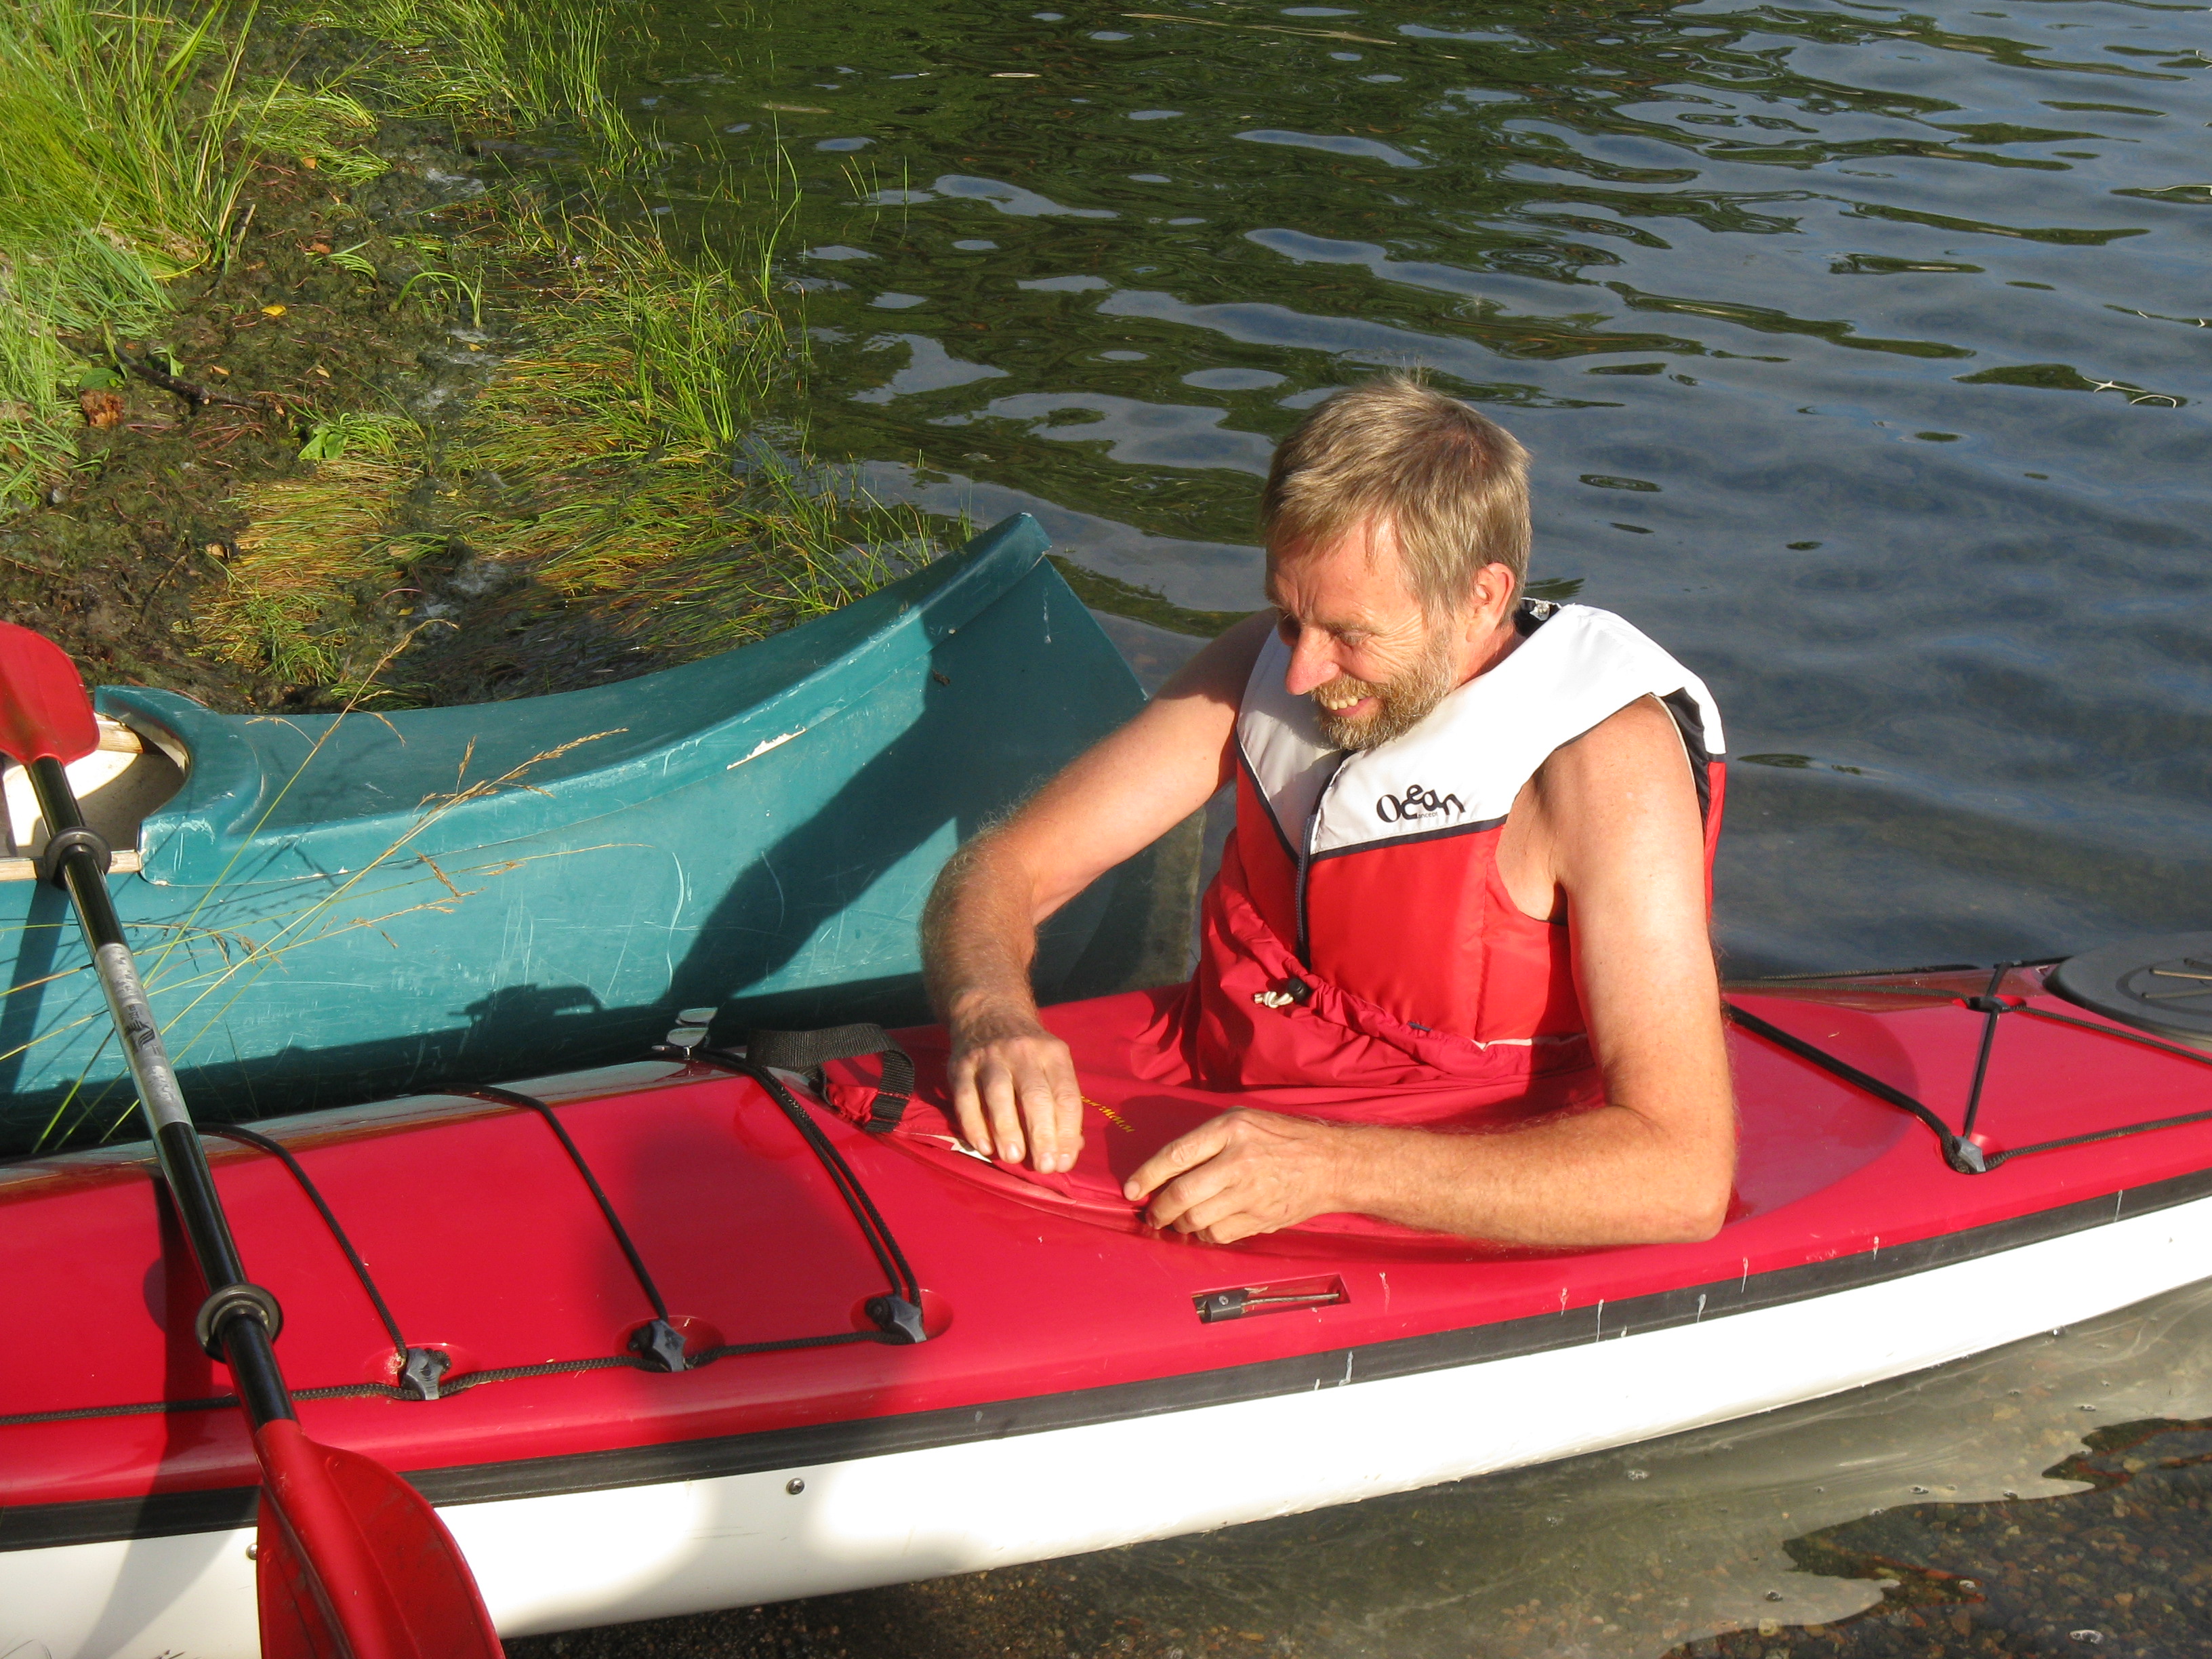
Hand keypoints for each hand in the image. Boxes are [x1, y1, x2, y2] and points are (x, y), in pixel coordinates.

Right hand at [946, 1001, 1083, 1172]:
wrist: (989, 1011)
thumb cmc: (1028, 1051)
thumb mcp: (1052, 1063)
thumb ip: (1061, 1102)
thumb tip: (1071, 1148)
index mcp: (1053, 1054)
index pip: (1066, 1095)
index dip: (1067, 1132)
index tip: (1065, 1162)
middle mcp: (1023, 1053)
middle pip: (1036, 1096)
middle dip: (1041, 1135)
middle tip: (1043, 1167)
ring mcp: (990, 1057)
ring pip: (999, 1095)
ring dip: (1007, 1130)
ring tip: (1013, 1158)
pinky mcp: (961, 1065)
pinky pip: (966, 1097)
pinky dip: (974, 1124)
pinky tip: (983, 1147)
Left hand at [1124, 1109, 1357, 1243]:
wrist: (1331, 1164)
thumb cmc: (1282, 1138)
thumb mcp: (1243, 1120)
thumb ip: (1206, 1140)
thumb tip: (1166, 1169)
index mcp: (1230, 1130)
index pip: (1175, 1155)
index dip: (1147, 1175)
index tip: (1131, 1189)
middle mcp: (1239, 1161)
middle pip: (1182, 1194)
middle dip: (1158, 1209)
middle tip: (1152, 1213)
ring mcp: (1251, 1194)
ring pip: (1197, 1220)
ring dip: (1180, 1224)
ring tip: (1178, 1220)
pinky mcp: (1260, 1219)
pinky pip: (1218, 1235)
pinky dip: (1204, 1234)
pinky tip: (1206, 1226)